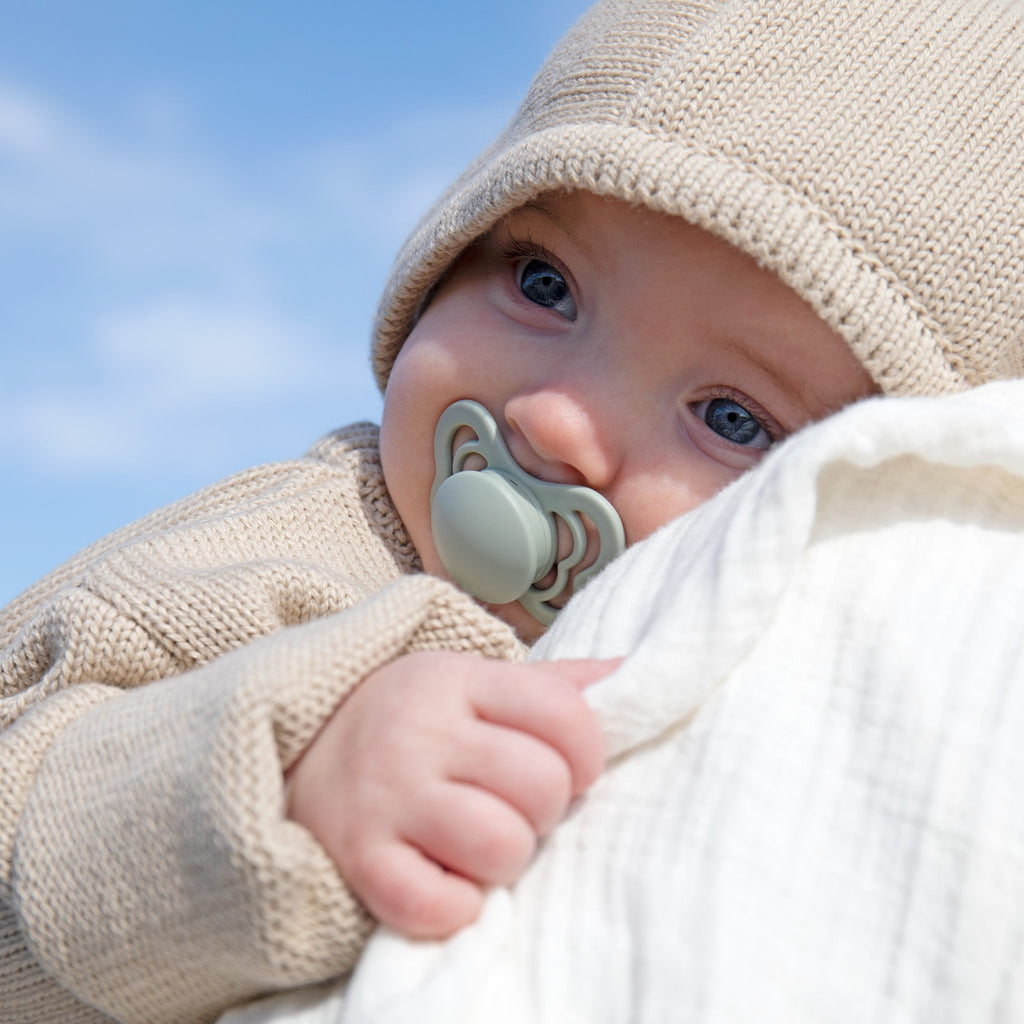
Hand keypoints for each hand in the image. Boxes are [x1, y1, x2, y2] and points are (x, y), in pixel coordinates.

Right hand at [285, 650, 614, 938]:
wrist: (295, 755)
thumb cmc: (407, 722)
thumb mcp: (468, 681)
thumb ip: (550, 682)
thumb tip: (631, 673)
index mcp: (456, 680)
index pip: (563, 712)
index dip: (587, 751)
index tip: (570, 766)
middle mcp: (421, 733)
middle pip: (542, 785)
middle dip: (545, 808)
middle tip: (514, 804)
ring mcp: (387, 798)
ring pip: (501, 845)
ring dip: (507, 858)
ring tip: (483, 842)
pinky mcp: (359, 860)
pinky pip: (440, 903)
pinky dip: (458, 906)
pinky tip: (448, 879)